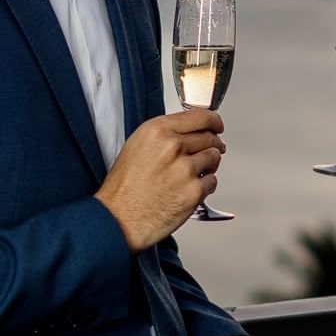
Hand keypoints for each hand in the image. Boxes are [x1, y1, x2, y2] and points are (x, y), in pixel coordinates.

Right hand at [94, 111, 225, 252]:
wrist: (119, 219)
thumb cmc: (124, 188)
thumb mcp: (137, 146)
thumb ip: (165, 134)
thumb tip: (188, 131)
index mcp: (157, 131)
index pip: (200, 116)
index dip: (213, 121)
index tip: (217, 125)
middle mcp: (173, 146)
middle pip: (210, 137)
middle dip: (211, 145)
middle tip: (205, 154)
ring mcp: (185, 169)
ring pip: (214, 158)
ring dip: (208, 166)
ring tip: (191, 175)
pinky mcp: (194, 191)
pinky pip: (212, 181)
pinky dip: (205, 185)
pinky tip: (188, 189)